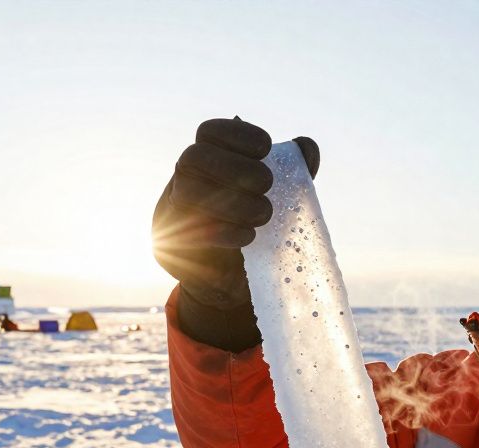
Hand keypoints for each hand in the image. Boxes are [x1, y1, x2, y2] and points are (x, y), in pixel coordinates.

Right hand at [152, 117, 319, 309]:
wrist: (233, 283)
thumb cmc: (254, 229)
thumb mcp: (277, 198)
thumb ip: (291, 172)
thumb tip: (307, 147)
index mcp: (206, 163)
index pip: (209, 132)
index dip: (237, 134)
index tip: (266, 148)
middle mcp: (183, 181)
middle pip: (194, 157)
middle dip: (236, 168)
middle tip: (267, 185)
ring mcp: (171, 212)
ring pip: (187, 191)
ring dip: (233, 201)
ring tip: (264, 214)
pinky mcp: (172, 246)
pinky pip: (190, 231)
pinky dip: (226, 232)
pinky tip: (249, 237)